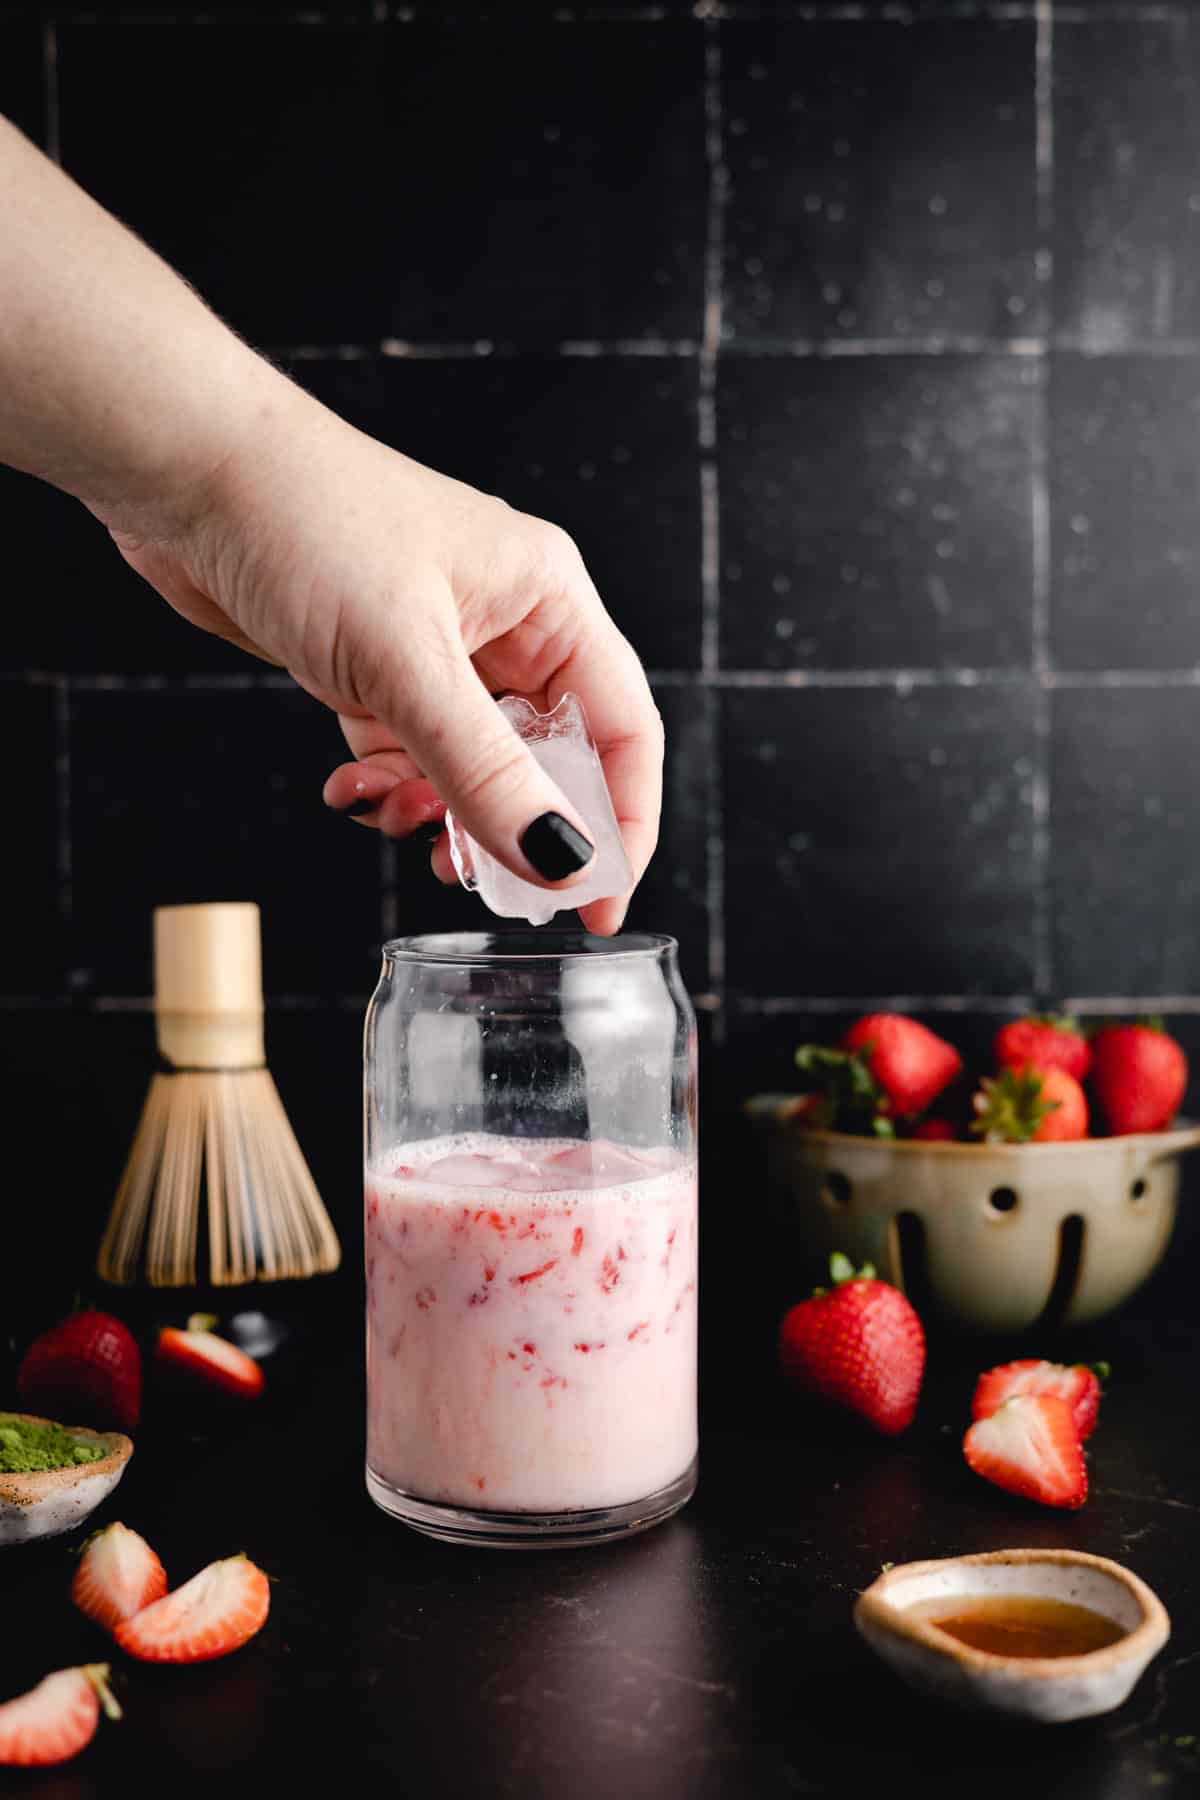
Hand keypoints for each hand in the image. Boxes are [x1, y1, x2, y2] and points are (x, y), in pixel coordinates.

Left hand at [104, 369, 663, 934]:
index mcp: (549, 600)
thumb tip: (560, 861)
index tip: (599, 904)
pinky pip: (408, 755)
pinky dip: (386, 788)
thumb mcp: (407, 664)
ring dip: (437, 812)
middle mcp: (506, 625)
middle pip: (548, 759)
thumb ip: (486, 773)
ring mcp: (439, 650)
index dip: (622, 823)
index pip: (622, 731)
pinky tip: (348, 789)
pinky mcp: (376, 669)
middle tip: (475, 878)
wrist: (187, 474)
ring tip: (392, 820)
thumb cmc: (308, 524)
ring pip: (472, 768)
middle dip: (512, 825)